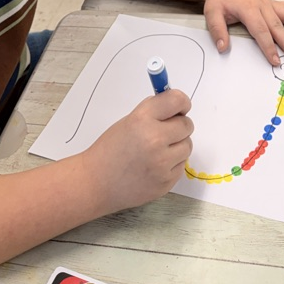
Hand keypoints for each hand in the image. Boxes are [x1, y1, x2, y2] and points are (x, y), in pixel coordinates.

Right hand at [82, 90, 192, 211]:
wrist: (96, 182)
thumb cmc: (110, 149)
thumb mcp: (129, 120)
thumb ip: (154, 111)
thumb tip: (178, 105)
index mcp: (142, 119)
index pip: (177, 100)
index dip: (182, 102)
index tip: (180, 107)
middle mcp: (155, 140)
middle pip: (187, 125)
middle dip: (178, 126)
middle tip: (164, 131)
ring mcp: (162, 163)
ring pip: (187, 146)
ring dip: (177, 146)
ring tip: (157, 151)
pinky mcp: (166, 182)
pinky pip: (181, 166)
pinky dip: (172, 164)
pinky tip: (154, 166)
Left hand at [203, 0, 283, 65]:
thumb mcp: (212, 13)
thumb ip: (217, 30)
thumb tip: (223, 48)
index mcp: (248, 10)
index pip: (260, 31)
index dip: (268, 47)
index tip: (275, 60)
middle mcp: (262, 6)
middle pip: (277, 26)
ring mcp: (268, 4)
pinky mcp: (271, 3)